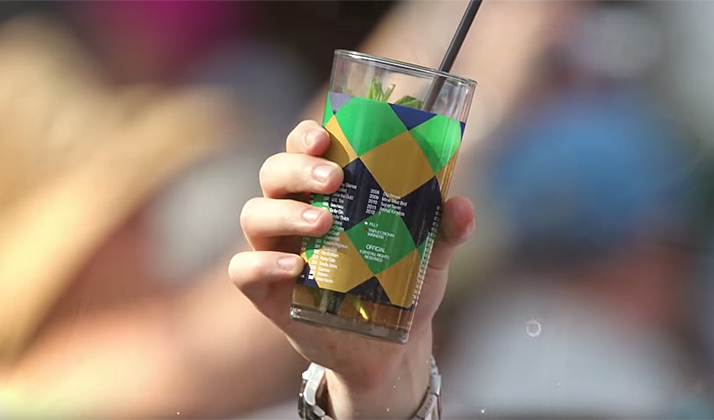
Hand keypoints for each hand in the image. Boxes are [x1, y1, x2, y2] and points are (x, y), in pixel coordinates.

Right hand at [229, 120, 474, 417]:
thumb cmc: (401, 285)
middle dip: (297, 169)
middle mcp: (293, 213)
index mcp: (326, 193)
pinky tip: (296, 268)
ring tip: (322, 224)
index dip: (304, 136)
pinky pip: (243, 269)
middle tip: (333, 179)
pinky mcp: (266, 290)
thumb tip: (461, 206)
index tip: (325, 136)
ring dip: (284, 213)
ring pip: (254, 214)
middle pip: (274, 173)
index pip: (302, 149)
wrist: (388, 346)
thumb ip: (444, 230)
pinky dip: (263, 263)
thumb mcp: (429, 256)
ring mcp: (276, 250)